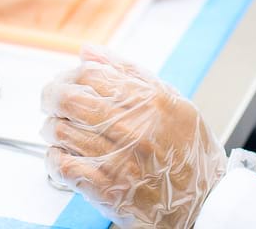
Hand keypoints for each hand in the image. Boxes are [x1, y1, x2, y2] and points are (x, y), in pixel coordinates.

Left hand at [42, 47, 226, 228]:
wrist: (205, 203)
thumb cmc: (190, 154)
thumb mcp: (173, 102)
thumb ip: (130, 73)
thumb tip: (88, 52)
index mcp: (149, 101)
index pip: (91, 74)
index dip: (69, 75)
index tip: (65, 82)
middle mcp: (133, 128)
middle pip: (70, 100)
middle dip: (51, 98)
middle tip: (50, 103)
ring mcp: (118, 159)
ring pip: (62, 131)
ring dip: (52, 129)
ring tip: (58, 131)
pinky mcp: (107, 189)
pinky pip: (64, 166)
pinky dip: (55, 159)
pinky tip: (62, 156)